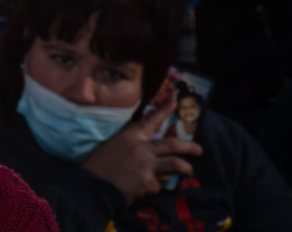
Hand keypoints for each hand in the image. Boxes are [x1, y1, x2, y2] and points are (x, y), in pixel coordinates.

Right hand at [82, 99, 202, 204]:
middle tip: (199, 150)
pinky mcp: (148, 182)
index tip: (175, 102)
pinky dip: (154, 187)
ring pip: (175, 164)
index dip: (163, 111)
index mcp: (129, 137)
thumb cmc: (97, 166)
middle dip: (189, 146)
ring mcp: (146, 164)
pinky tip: (144, 190)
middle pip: (171, 144)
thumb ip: (130, 147)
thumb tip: (149, 154)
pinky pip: (158, 185)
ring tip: (189, 172)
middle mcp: (140, 148)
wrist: (92, 186)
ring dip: (185, 169)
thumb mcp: (111, 147)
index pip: (149, 120)